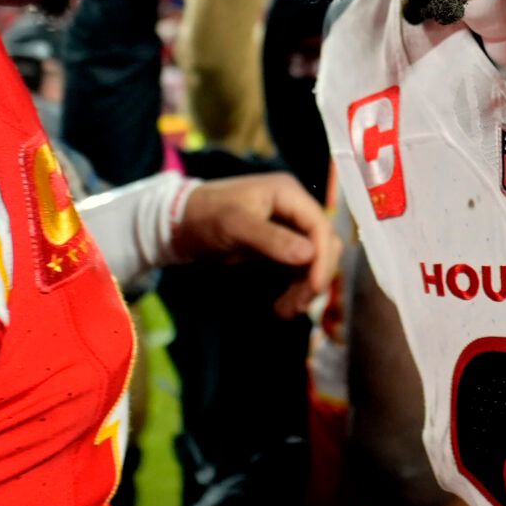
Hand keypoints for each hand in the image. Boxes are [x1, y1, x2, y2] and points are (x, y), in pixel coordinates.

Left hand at [170, 172, 339, 317]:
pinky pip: (300, 269)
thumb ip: (272, 239)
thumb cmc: (206, 215)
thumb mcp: (236, 225)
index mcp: (288, 194)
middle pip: (323, 245)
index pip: (319, 226)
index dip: (322, 258)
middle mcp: (294, 208)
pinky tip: (283, 306)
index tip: (313, 288)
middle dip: (314, 277)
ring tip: (285, 312)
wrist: (181, 223)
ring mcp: (289, 227)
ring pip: (314, 261)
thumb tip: (309, 254)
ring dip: (305, 288)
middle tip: (297, 306)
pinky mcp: (281, 246)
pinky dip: (296, 288)